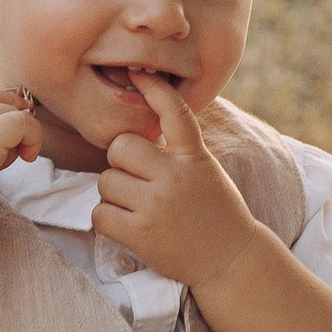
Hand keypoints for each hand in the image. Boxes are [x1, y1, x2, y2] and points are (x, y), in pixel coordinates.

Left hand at [95, 72, 258, 294]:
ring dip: (114, 194)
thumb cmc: (215, 211)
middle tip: (138, 181)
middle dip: (121, 163)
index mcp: (193, 155)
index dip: (153, 89)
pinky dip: (108, 219)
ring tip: (138, 207)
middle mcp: (174, 175)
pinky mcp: (140, 234)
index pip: (173, 111)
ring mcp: (156, 205)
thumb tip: (140, 126)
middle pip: (119, 148)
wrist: (230, 259)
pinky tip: (128, 225)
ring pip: (106, 181)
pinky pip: (100, 213)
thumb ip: (177, 149)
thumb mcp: (205, 169)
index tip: (138, 73)